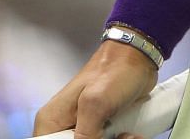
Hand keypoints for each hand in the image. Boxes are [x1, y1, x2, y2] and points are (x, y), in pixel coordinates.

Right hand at [32, 40, 157, 138]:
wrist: (138, 59)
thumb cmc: (114, 72)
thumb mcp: (95, 104)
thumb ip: (85, 134)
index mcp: (51, 120)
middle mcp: (62, 127)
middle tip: (118, 137)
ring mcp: (81, 129)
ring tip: (127, 135)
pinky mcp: (98, 129)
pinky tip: (130, 134)